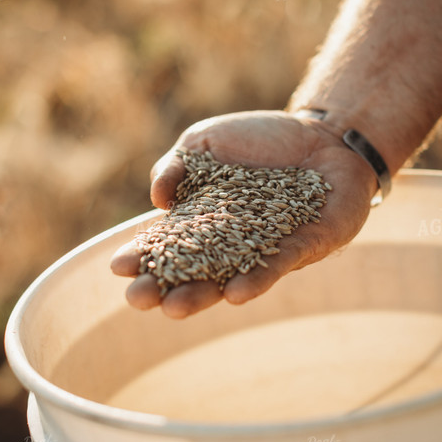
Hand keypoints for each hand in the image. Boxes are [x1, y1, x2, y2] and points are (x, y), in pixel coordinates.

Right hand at [110, 110, 377, 318]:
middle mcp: (230, 244)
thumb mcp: (206, 143)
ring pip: (228, 278)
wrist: (323, 134)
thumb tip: (158, 200)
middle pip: (192, 272)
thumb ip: (175, 166)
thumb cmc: (259, 141)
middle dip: (164, 287)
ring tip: (176, 307)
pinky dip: (255, 280)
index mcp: (202, 222)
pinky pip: (276, 266)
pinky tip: (234, 293)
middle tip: (137, 299)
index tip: (118, 267)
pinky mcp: (302, 247)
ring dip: (202, 295)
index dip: (143, 255)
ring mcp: (264, 249)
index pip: (166, 244)